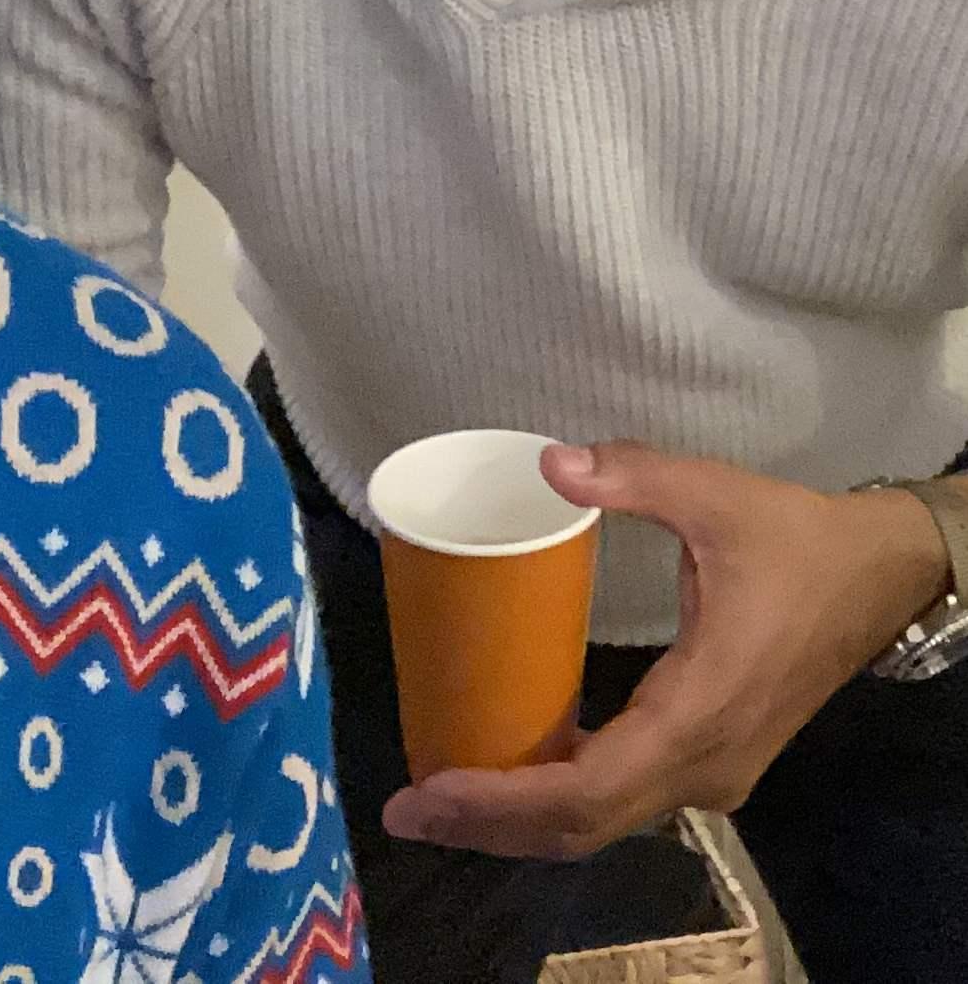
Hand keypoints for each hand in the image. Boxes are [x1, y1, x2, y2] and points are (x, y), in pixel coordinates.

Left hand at [381, 441, 950, 860]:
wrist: (882, 575)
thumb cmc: (796, 541)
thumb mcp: (716, 495)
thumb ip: (635, 476)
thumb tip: (550, 463)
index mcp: (699, 713)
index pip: (589, 787)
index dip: (505, 799)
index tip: (431, 793)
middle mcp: (705, 764)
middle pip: (585, 823)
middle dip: (492, 826)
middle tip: (407, 811)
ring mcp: (713, 771)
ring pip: (604, 822)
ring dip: (522, 821)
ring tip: (440, 802)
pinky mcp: (711, 758)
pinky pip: (623, 798)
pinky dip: (560, 800)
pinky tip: (507, 775)